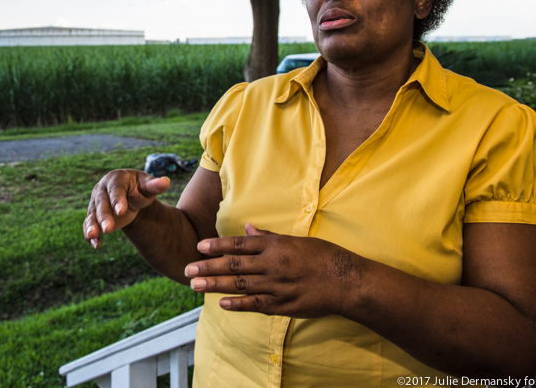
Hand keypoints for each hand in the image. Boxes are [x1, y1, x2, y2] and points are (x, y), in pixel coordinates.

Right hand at [84, 170, 170, 247]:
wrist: (130, 197)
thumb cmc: (140, 189)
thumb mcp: (148, 186)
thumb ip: (155, 185)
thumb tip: (166, 182)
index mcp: (116, 179)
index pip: (116, 189)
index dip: (117, 199)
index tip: (121, 211)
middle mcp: (102, 190)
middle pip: (101, 203)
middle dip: (104, 216)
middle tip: (108, 229)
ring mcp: (96, 203)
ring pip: (92, 215)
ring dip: (92, 225)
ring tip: (93, 235)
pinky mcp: (93, 215)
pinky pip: (88, 225)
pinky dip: (90, 235)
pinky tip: (96, 244)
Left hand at [184, 223, 359, 317]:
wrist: (347, 281)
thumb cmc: (324, 257)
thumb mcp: (297, 240)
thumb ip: (270, 237)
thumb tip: (247, 229)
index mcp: (276, 246)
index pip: (240, 244)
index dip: (217, 245)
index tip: (199, 247)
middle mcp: (274, 265)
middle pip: (235, 265)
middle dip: (208, 268)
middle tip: (187, 270)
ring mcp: (278, 287)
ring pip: (241, 285)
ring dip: (216, 286)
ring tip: (195, 286)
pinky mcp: (284, 305)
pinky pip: (256, 305)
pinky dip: (238, 304)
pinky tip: (221, 304)